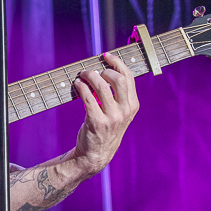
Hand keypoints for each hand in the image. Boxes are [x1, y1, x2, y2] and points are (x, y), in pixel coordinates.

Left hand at [71, 51, 138, 173]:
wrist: (96, 154)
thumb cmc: (107, 129)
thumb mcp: (120, 113)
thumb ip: (118, 95)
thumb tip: (106, 70)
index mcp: (133, 106)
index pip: (129, 77)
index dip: (117, 63)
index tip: (106, 56)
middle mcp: (125, 111)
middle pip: (118, 79)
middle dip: (103, 69)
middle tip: (92, 70)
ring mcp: (112, 117)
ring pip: (101, 86)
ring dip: (89, 76)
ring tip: (82, 75)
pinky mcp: (96, 121)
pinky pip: (88, 97)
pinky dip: (81, 87)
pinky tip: (77, 84)